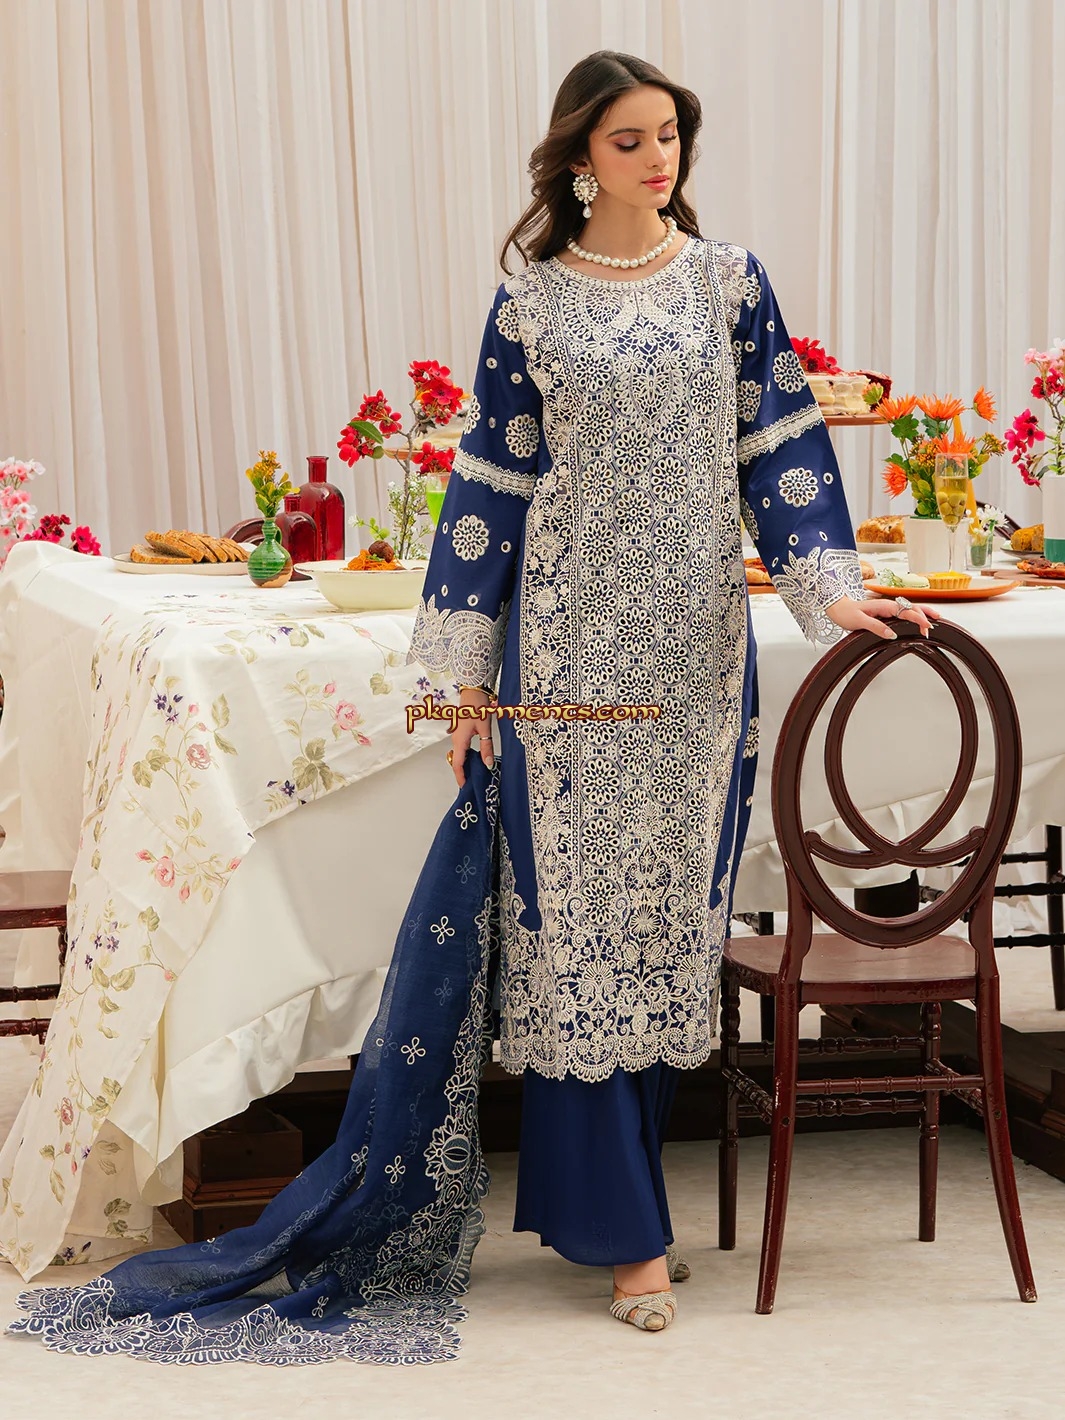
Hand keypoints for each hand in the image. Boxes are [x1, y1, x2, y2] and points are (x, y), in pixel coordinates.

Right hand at [448, 687, 494, 785]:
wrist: (472, 691)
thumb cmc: (478, 706)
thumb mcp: (485, 728)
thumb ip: (487, 747)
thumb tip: (488, 765)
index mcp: (460, 740)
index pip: (458, 764)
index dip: (461, 777)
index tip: (465, 787)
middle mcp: (456, 739)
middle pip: (457, 761)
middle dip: (463, 774)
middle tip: (473, 784)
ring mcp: (457, 736)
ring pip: (459, 756)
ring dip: (466, 766)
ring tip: (476, 775)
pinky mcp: (460, 732)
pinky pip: (462, 749)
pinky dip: (467, 757)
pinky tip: (476, 760)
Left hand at [825, 594, 940, 640]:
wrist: (838, 608)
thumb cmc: (847, 613)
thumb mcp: (859, 622)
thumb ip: (875, 627)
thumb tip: (891, 634)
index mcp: (884, 606)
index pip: (906, 611)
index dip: (918, 618)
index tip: (926, 626)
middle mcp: (888, 605)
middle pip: (912, 607)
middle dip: (925, 615)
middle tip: (934, 625)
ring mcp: (888, 608)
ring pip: (910, 608)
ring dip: (923, 613)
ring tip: (935, 618)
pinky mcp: (887, 612)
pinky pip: (904, 612)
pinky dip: (915, 614)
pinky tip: (920, 619)